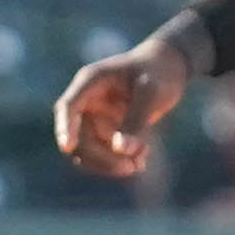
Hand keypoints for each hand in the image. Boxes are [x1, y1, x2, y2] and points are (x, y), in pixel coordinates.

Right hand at [54, 35, 188, 177]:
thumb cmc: (159, 72)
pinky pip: (104, 155)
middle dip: (101, 157)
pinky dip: (120, 162)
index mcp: (90, 82)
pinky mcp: (106, 131)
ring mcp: (95, 118)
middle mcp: (87, 102)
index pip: (67, 106)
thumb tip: (120, 148)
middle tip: (131, 166)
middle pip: (78, 139)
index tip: (67, 147)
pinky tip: (141, 162)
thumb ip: (136, 120)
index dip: (64, 127)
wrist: (169, 68)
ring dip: (110, 164)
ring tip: (140, 163)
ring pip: (88, 153)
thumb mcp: (151, 93)